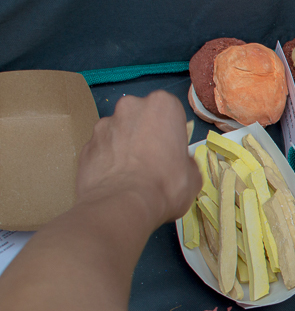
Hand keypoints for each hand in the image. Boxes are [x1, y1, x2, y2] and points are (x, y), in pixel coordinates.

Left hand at [76, 91, 200, 225]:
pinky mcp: (85, 145)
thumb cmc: (167, 185)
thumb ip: (185, 160)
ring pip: (118, 132)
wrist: (122, 205)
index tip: (171, 150)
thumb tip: (179, 164)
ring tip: (129, 174)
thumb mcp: (193, 175)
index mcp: (162, 105)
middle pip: (140, 117)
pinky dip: (107, 161)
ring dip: (123, 146)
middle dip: (144, 133)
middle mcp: (131, 107)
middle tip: (151, 161)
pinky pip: (101, 150)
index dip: (171, 132)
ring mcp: (104, 125)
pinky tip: (114, 181)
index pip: (170, 111)